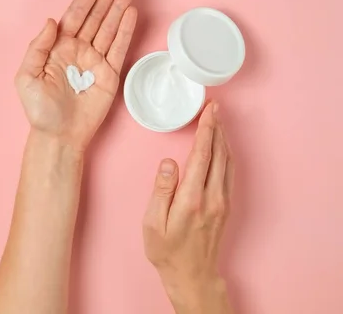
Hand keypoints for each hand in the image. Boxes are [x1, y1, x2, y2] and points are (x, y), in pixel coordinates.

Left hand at [15, 0, 136, 150]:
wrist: (59, 136)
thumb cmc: (40, 110)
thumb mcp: (27, 77)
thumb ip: (37, 47)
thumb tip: (51, 22)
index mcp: (58, 47)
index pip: (76, 13)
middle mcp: (79, 50)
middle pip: (96, 14)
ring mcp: (96, 61)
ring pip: (109, 27)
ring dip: (120, 6)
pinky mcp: (110, 75)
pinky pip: (119, 48)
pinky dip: (126, 30)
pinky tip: (131, 12)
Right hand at [142, 102, 234, 312]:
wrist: (192, 275)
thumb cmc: (167, 251)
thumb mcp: (153, 223)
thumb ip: (161, 190)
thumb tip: (169, 163)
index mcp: (192, 199)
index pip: (202, 156)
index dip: (206, 130)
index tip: (209, 111)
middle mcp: (212, 197)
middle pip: (218, 154)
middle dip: (217, 127)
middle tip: (215, 107)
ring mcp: (222, 202)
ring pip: (227, 162)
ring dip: (223, 139)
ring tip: (217, 121)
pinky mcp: (225, 206)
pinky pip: (229, 173)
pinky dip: (225, 154)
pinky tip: (221, 147)